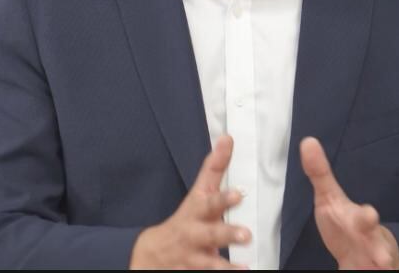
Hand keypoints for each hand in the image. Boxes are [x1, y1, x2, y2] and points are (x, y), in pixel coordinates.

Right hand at [130, 135, 251, 269]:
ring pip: (208, 263)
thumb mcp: (198, 193)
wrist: (153, 254)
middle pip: (210, 234)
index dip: (223, 199)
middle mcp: (194, 234)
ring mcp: (192, 257)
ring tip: (245, 268)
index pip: (210, 202)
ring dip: (225, 266)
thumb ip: (214, 168)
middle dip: (226, 234)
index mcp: (197, 211)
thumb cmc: (186, 219)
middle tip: (246, 234)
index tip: (239, 194)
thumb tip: (227, 138)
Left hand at [301, 137, 398, 269]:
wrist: (363, 254)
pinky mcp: (371, 268)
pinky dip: (376, 269)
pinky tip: (379, 269)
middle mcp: (370, 238)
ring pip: (382, 257)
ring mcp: (373, 255)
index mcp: (360, 220)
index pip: (364, 219)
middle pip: (377, 240)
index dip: (367, 217)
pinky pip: (373, 269)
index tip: (370, 214)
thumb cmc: (344, 224)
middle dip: (377, 240)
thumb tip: (308, 141)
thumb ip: (320, 174)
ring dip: (382, 258)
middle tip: (377, 235)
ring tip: (384, 262)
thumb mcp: (330, 199)